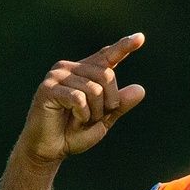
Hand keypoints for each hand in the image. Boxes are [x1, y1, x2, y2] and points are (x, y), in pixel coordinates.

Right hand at [18, 33, 146, 165]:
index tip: (140, 38)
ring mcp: (57, 76)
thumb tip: (141, 89)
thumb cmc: (73, 133)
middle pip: (107, 76)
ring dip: (93, 113)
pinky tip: (73, 120)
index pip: (106, 56)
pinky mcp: (48, 88)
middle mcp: (70, 68)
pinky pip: (79, 98)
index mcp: (84, 72)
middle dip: (108, 103)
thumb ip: (119, 105)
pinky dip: (82, 115)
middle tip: (93, 119)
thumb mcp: (103, 120)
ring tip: (79, 120)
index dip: (123, 46)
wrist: (48, 150)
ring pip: (94, 89)